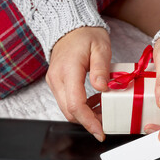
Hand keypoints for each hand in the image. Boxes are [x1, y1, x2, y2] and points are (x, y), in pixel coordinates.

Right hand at [46, 27, 110, 141]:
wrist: (69, 26)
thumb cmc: (86, 34)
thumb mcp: (100, 47)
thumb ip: (101, 68)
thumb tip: (102, 89)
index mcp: (68, 70)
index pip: (75, 104)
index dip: (89, 121)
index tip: (101, 132)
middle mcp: (56, 78)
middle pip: (69, 111)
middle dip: (88, 122)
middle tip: (106, 124)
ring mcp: (54, 81)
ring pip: (66, 109)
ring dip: (84, 116)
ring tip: (102, 113)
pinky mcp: (56, 82)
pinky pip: (66, 101)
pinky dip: (80, 107)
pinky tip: (95, 103)